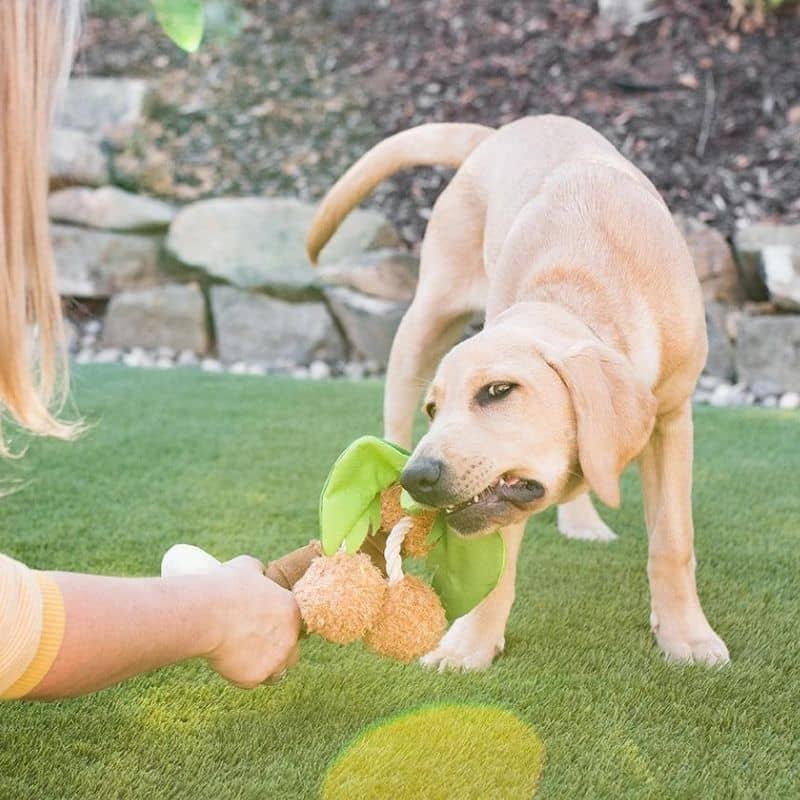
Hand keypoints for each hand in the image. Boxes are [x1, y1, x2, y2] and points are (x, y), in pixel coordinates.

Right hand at [204, 556, 301, 687]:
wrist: (207, 613)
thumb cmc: (226, 587)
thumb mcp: (247, 566)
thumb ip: (258, 571)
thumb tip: (258, 572)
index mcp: (292, 610)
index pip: (296, 624)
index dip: (283, 626)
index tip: (268, 626)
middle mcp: (290, 638)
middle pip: (292, 652)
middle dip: (279, 651)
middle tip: (257, 645)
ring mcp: (275, 660)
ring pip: (276, 672)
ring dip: (265, 667)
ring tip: (246, 660)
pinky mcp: (256, 677)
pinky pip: (252, 682)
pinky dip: (242, 676)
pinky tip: (230, 665)